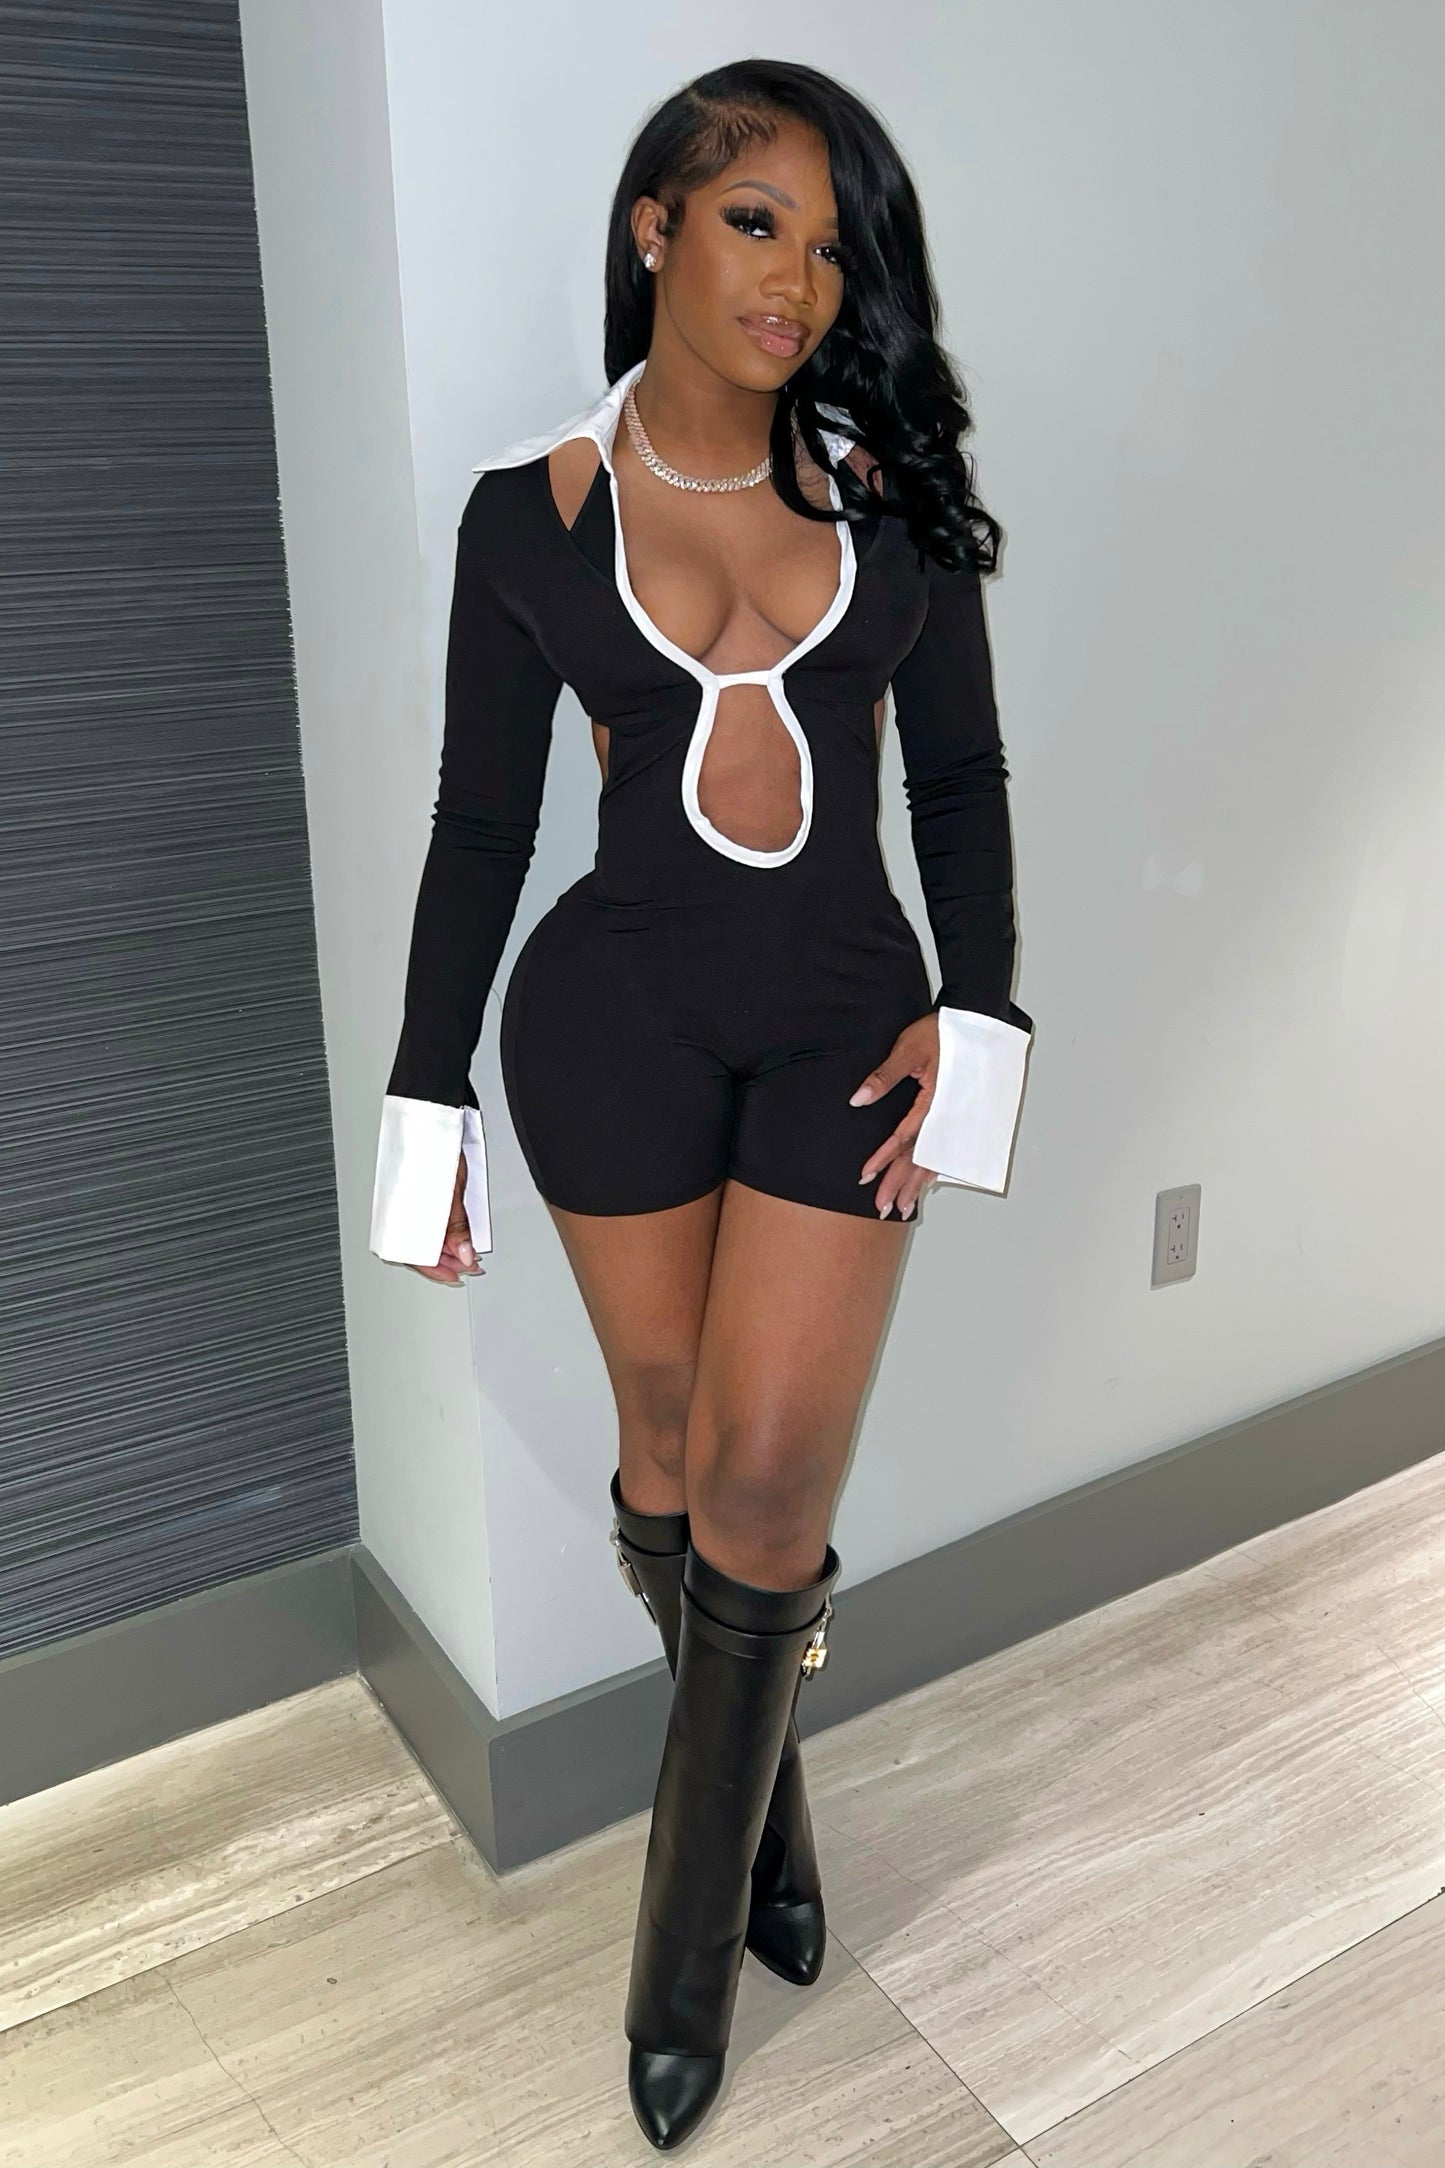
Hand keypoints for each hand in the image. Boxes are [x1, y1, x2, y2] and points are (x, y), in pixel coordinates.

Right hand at [406, 1149, 484, 1284]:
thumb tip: (464, 1254)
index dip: (439, 1270)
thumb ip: (457, 1226)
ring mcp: (402, 1204)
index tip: (460, 1275)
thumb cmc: (437, 1146)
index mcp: (404, 1214)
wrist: (430, 1118)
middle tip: (468, 1265)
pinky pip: (420, 1224)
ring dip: (442, 1250)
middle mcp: (398, 1211)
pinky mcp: (409, 1196)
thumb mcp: (453, 1191)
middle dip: (444, 1262)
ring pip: (419, 1239)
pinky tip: (451, 1236)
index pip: (416, 1257)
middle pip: (417, 1251)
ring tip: (464, 1252)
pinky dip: (437, 1234)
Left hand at [849, 1012, 943, 1220]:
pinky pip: (947, 1151)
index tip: (866, 1176)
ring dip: (917, 1185)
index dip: (884, 1159)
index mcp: (935, 1102)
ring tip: (902, 1208)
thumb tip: (858, 1100)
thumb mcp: (908, 1049)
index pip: (905, 1138)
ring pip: (935, 1159)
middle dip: (900, 1185)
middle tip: (881, 1208)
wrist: (976, 1021)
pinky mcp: (960, 1116)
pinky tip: (925, 1185)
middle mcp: (948, 1116)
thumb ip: (884, 1077)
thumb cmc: (941, 1031)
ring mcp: (956, 1118)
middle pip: (920, 1158)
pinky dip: (933, 1170)